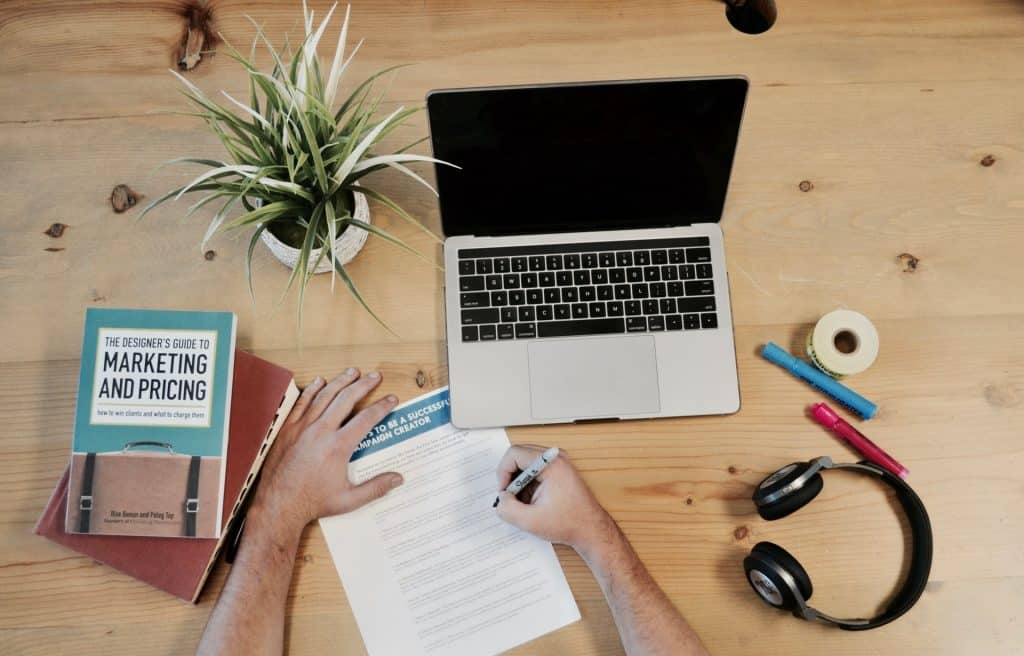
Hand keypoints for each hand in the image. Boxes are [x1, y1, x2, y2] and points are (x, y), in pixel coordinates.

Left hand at [253, 369, 403, 529]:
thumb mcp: (349, 500)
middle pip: (346, 399)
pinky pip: (302, 403)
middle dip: (363, 385)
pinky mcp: (288, 429)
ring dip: (341, 381)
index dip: (382, 407)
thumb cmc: (313, 503)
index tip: (391, 399)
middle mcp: (321, 432)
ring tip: (352, 372)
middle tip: (374, 376)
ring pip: (324, 396)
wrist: (279, 505)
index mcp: (338, 447)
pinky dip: (312, 390)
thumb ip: (376, 487)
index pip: (366, 419)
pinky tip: (320, 381)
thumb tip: (398, 478)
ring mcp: (302, 428)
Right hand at [493, 444, 616, 555]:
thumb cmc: (569, 523)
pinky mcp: (559, 470)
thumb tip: (501, 498)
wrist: (591, 529)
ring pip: (526, 463)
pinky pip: (535, 470)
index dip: (503, 473)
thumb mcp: (530, 521)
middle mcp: (556, 458)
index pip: (514, 453)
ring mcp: (558, 463)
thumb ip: (507, 508)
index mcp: (551, 464)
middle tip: (510, 497)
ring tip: (524, 503)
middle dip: (510, 477)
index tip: (504, 492)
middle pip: (519, 455)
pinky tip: (532, 502)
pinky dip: (528, 484)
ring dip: (519, 482)